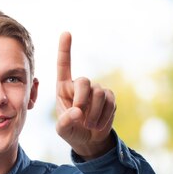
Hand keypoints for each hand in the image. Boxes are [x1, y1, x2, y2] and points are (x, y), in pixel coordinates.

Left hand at [56, 32, 116, 159]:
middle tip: (80, 117)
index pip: (64, 65)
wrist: (89, 140)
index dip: (65, 49)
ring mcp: (96, 90)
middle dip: (82, 100)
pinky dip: (104, 116)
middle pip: (84, 81)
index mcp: (63, 88)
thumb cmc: (72, 132)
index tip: (66, 33)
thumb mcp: (62, 130)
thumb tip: (77, 111)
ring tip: (89, 126)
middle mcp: (80, 86)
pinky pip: (110, 102)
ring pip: (99, 93)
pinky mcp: (109, 98)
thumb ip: (65, 122)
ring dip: (94, 113)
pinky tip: (98, 125)